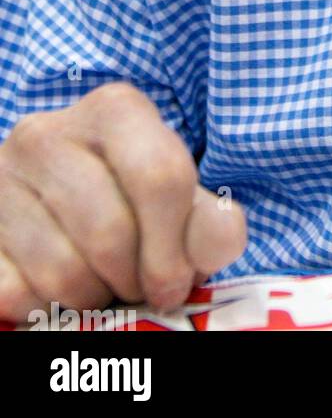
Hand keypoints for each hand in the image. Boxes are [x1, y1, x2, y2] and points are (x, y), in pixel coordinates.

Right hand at [0, 82, 246, 321]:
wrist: (54, 192)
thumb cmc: (129, 197)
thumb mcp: (179, 197)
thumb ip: (209, 221)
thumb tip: (223, 231)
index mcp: (114, 109)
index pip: (160, 177)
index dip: (175, 247)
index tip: (176, 281)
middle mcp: (48, 132)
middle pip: (109, 233)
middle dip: (133, 278)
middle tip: (137, 286)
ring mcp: (1, 177)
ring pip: (61, 270)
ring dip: (92, 297)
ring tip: (102, 283)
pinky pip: (14, 293)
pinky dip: (45, 308)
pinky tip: (58, 286)